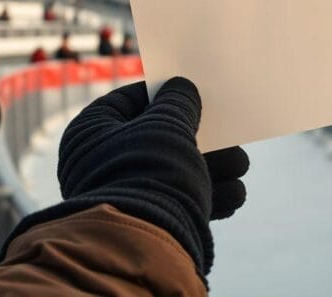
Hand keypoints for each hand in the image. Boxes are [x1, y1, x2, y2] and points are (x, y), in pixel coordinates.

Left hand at [42, 77, 246, 276]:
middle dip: (201, 136)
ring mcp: (124, 194)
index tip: (191, 88)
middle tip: (228, 131)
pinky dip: (209, 197)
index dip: (161, 91)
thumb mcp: (168, 123)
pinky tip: (234, 196)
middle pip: (159, 138)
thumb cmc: (150, 170)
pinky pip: (179, 201)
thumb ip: (178, 100)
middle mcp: (101, 164)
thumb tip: (181, 88)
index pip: (126, 100)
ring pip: (175, 171)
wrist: (144, 243)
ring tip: (241, 166)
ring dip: (214, 167)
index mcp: (91, 133)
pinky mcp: (146, 222)